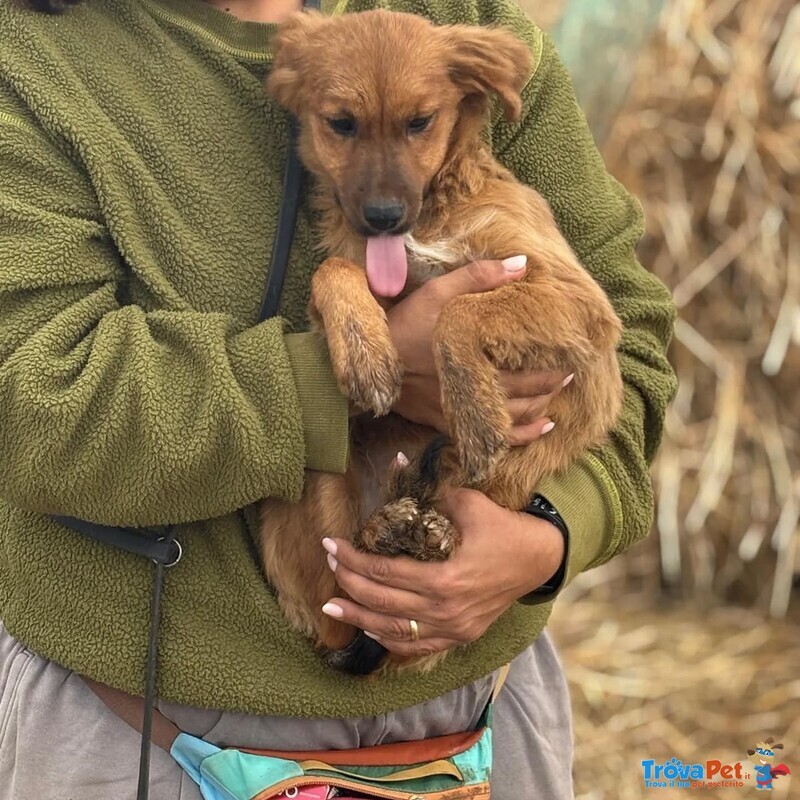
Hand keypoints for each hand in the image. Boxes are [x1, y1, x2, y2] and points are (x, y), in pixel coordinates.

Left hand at [321, 488, 564, 656]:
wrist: (540, 559)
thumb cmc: (505, 529)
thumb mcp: (471, 504)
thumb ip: (434, 493)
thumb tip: (399, 464)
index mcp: (445, 579)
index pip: (384, 572)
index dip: (353, 558)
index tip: (330, 544)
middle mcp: (445, 611)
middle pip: (382, 602)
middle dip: (349, 582)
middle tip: (328, 564)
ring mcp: (453, 628)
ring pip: (394, 630)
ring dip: (359, 617)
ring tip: (332, 606)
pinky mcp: (460, 636)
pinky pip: (417, 646)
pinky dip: (389, 639)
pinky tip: (370, 629)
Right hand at [387, 258, 572, 444]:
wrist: (369, 362)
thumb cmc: (404, 324)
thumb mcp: (438, 292)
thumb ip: (479, 277)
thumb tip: (521, 264)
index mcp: (476, 357)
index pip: (526, 366)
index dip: (551, 363)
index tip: (569, 353)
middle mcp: (474, 388)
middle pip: (526, 393)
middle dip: (552, 384)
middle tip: (570, 373)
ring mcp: (463, 410)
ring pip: (514, 419)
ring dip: (541, 409)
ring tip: (557, 397)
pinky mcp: (449, 424)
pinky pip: (494, 439)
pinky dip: (522, 437)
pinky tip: (540, 428)